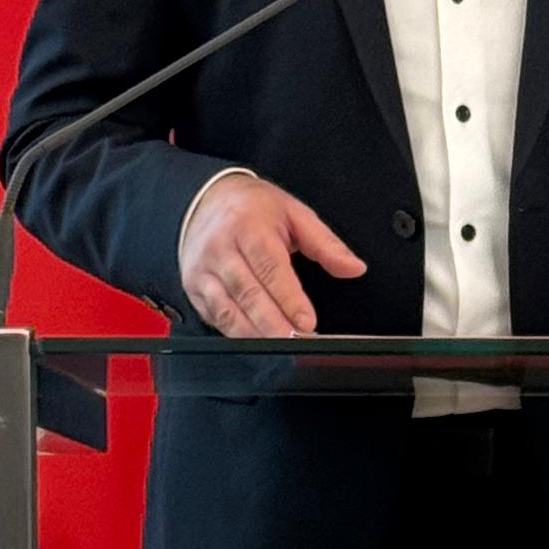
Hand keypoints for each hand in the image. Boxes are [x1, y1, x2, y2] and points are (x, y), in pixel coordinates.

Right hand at [181, 174, 367, 336]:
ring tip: (280, 348)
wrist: (206, 200)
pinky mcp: (194, 289)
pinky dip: (236, 333)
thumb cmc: (253, 209)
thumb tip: (354, 268)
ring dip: (255, 333)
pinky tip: (257, 341)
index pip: (270, 267)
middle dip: (273, 323)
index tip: (307, 321)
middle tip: (297, 342)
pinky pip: (215, 317)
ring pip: (228, 310)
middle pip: (248, 293)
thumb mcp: (295, 215)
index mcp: (248, 227)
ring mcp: (203, 271)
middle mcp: (221, 249)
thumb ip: (326, 244)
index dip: (288, 298)